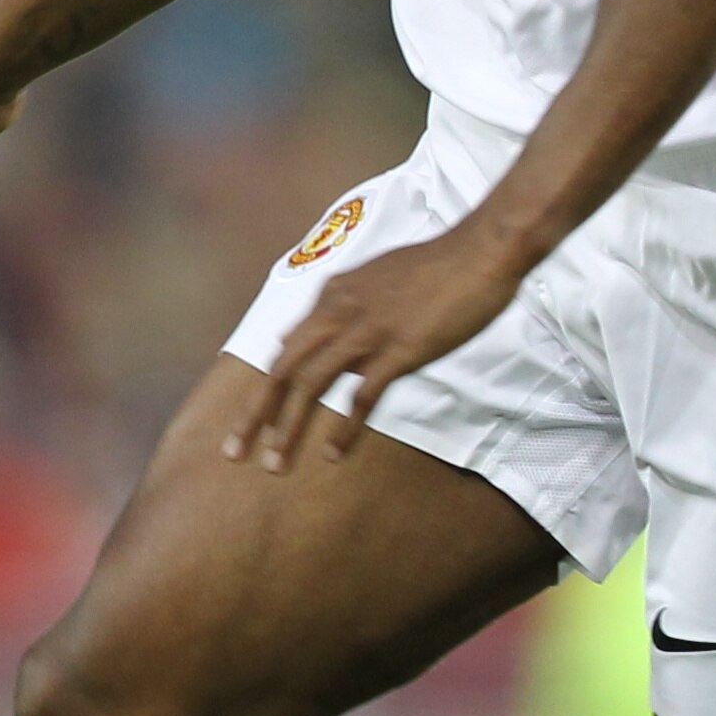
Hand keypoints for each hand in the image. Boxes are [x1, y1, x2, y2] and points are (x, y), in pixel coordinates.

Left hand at [224, 221, 527, 471]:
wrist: (479, 250)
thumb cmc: (437, 265)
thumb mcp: (376, 279)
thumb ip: (346, 306)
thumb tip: (322, 334)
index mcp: (332, 295)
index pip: (285, 348)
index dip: (263, 388)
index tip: (251, 422)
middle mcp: (339, 312)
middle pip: (282, 369)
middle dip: (254, 414)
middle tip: (235, 453)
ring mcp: (367, 331)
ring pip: (310, 385)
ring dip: (288, 428)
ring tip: (274, 465)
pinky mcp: (399, 349)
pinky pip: (361, 396)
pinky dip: (343, 429)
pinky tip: (333, 455)